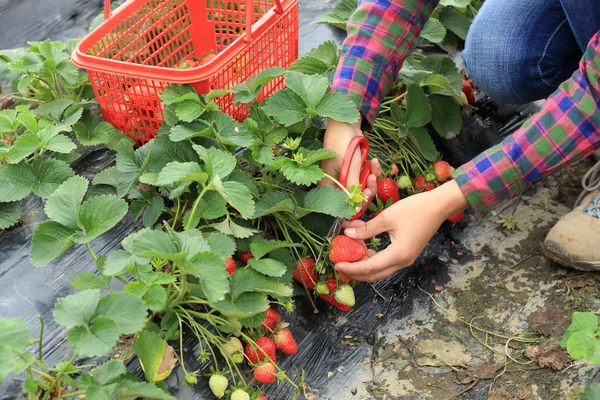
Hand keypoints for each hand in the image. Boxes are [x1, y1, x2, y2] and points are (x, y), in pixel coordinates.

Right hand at [320, 117, 381, 203]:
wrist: (347, 124)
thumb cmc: (341, 145)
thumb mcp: (348, 167)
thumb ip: (352, 187)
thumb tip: (357, 208)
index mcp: (329, 185)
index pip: (340, 205)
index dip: (353, 208)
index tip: (363, 207)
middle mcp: (338, 183)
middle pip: (354, 197)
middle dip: (365, 191)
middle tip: (371, 185)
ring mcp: (348, 176)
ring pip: (363, 186)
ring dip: (371, 179)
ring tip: (373, 170)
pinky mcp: (357, 169)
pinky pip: (367, 175)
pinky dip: (373, 170)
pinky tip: (374, 161)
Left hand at [334, 180, 468, 281]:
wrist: (439, 206)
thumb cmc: (415, 209)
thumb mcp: (387, 217)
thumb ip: (367, 228)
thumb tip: (347, 234)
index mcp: (398, 255)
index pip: (369, 268)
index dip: (351, 268)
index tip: (336, 264)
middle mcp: (402, 262)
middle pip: (374, 275)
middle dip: (355, 272)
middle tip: (339, 265)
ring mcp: (406, 259)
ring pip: (380, 270)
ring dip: (364, 265)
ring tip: (348, 255)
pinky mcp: (407, 253)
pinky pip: (386, 262)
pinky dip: (373, 259)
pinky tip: (364, 248)